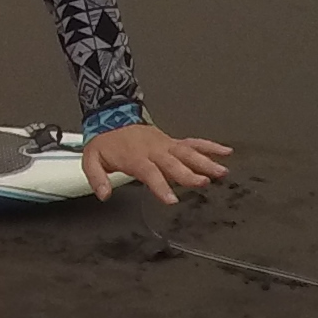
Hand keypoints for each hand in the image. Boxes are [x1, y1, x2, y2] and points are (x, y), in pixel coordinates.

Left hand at [83, 119, 232, 199]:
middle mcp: (154, 150)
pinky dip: (210, 146)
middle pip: (174, 163)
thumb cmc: (105, 142)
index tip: (171, 199)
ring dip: (206, 162)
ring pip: (188, 153)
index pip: (150, 172)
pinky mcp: (172, 142)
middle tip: (203, 182)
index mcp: (135, 156)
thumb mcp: (91, 159)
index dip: (160, 186)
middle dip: (188, 174)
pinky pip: (193, 143)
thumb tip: (103, 194)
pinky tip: (226, 152)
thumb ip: (97, 178)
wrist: (111, 118)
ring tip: (222, 172)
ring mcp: (165, 145)